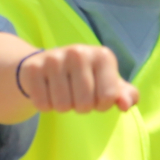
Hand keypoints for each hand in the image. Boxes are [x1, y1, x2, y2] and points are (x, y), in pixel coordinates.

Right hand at [16, 44, 137, 112]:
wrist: (47, 65)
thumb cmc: (85, 78)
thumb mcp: (108, 84)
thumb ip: (126, 95)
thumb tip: (126, 105)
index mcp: (102, 55)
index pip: (109, 98)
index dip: (102, 105)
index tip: (96, 95)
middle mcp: (78, 52)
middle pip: (85, 104)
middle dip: (81, 107)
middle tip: (76, 95)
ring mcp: (54, 58)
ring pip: (63, 106)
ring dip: (63, 107)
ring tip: (62, 92)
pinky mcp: (32, 68)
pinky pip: (42, 104)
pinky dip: (45, 105)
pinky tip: (47, 91)